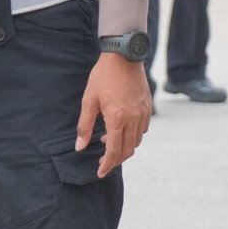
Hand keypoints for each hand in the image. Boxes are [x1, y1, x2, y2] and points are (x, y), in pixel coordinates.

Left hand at [75, 54, 151, 177]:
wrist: (124, 56)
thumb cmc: (103, 76)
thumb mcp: (89, 100)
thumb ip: (84, 126)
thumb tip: (80, 147)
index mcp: (117, 118)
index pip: (114, 151)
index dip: (107, 165)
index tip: (100, 172)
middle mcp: (133, 118)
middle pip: (128, 150)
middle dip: (116, 160)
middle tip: (104, 162)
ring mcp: (143, 113)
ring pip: (137, 141)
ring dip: (125, 147)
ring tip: (109, 142)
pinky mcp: (147, 106)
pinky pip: (143, 129)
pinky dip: (134, 136)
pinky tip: (122, 130)